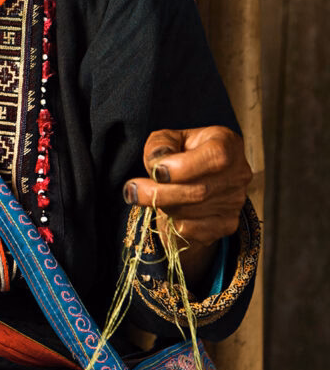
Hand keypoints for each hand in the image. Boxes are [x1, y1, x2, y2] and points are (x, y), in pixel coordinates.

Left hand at [123, 127, 250, 285]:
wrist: (194, 179)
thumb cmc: (180, 152)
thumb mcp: (168, 138)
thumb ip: (160, 145)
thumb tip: (158, 164)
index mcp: (227, 143)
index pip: (215, 157)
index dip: (184, 167)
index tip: (156, 171)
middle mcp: (238, 173)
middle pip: (199, 191)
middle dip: (159, 193)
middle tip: (131, 190)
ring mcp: (235, 201)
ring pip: (191, 212)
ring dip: (162, 206)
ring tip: (148, 194)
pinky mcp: (228, 224)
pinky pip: (193, 230)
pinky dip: (173, 221)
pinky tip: (168, 208)